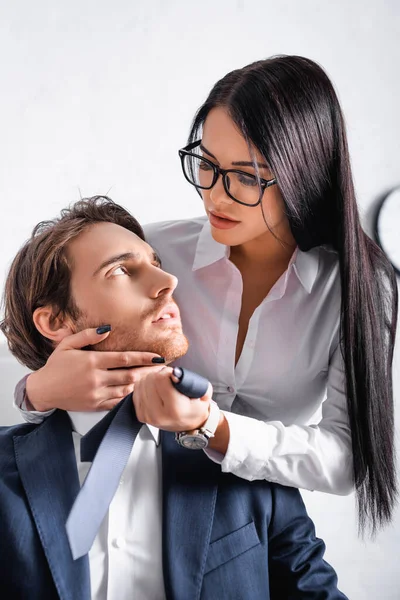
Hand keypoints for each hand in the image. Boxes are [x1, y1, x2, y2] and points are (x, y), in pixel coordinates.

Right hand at [26, 327, 164, 411]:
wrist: (43, 390)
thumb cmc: (55, 366)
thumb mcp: (68, 344)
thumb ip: (88, 335)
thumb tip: (108, 329)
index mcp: (92, 362)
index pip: (125, 359)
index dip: (144, 358)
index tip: (158, 357)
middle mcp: (96, 379)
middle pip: (130, 375)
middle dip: (148, 371)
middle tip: (162, 368)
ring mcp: (97, 394)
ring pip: (126, 389)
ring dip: (141, 384)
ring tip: (153, 378)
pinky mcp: (95, 405)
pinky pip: (117, 402)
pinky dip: (129, 397)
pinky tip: (137, 391)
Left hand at [133, 367, 211, 431]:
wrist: (190, 424)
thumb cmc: (197, 408)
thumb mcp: (203, 393)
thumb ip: (192, 381)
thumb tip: (174, 374)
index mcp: (175, 409)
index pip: (161, 379)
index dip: (167, 372)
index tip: (174, 376)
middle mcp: (158, 415)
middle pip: (150, 379)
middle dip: (159, 375)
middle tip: (169, 380)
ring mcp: (147, 416)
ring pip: (141, 383)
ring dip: (152, 379)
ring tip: (163, 385)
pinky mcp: (140, 415)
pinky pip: (136, 390)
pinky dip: (145, 386)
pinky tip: (155, 390)